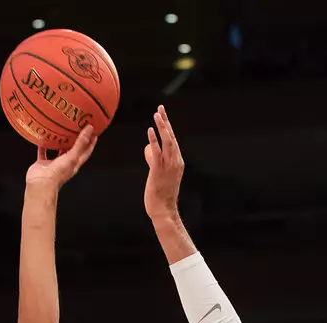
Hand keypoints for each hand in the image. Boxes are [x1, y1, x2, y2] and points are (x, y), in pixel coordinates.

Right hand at [24, 126, 96, 190]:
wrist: (41, 183)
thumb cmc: (58, 173)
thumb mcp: (72, 156)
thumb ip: (80, 143)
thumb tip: (89, 130)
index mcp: (75, 163)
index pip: (86, 151)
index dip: (90, 143)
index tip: (93, 133)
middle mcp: (65, 163)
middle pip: (72, 150)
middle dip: (75, 140)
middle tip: (76, 128)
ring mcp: (54, 164)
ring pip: (58, 150)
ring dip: (60, 142)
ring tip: (60, 131)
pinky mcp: (43, 163)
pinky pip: (44, 152)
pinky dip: (43, 145)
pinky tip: (43, 138)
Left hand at [143, 104, 183, 221]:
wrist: (163, 209)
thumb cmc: (160, 193)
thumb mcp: (158, 173)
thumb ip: (154, 159)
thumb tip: (148, 148)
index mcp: (178, 161)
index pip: (173, 140)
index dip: (167, 126)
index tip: (163, 114)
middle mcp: (176, 161)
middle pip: (171, 137)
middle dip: (165, 121)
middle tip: (160, 108)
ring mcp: (169, 165)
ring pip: (167, 142)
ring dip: (162, 127)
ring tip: (157, 114)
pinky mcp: (159, 170)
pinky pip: (157, 152)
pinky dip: (154, 140)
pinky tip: (150, 130)